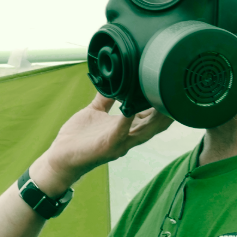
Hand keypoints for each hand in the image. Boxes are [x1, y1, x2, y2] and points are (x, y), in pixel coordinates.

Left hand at [31, 93, 172, 195]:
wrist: (61, 157)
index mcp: (126, 129)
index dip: (162, 105)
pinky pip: (122, 131)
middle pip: (155, 125)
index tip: (170, 89)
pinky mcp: (108, 145)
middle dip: (167, 111)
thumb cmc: (78, 138)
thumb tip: (113, 79)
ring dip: (156, 116)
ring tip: (163, 99)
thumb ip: (105, 98)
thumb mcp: (94, 112)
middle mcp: (127, 138)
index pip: (152, 117)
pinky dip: (128, 118)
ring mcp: (120, 143)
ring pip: (146, 130)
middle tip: (175, 93)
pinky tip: (132, 106)